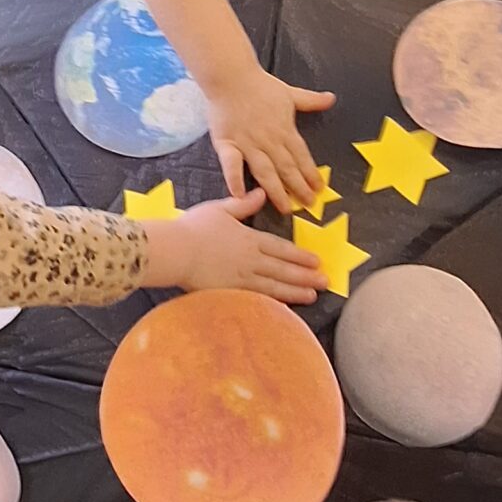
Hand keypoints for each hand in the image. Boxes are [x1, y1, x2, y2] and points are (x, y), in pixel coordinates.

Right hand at [139, 189, 320, 303]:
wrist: (176, 251)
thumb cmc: (194, 227)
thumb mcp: (220, 209)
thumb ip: (243, 204)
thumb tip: (262, 193)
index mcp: (249, 239)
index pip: (281, 248)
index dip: (300, 256)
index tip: (316, 261)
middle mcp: (251, 260)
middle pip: (284, 269)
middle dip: (306, 276)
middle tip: (325, 281)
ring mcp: (242, 279)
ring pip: (275, 286)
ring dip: (296, 291)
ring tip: (313, 295)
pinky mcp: (230, 293)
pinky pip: (257, 300)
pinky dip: (273, 304)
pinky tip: (284, 308)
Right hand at [204, 63, 335, 213]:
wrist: (230, 77)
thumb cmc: (259, 85)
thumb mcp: (290, 92)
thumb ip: (310, 100)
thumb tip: (331, 98)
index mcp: (284, 129)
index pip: (301, 155)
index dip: (311, 173)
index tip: (319, 188)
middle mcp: (268, 140)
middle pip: (286, 167)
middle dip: (298, 187)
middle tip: (308, 204)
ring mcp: (247, 143)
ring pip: (264, 171)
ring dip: (275, 190)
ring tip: (284, 207)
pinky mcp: (227, 144)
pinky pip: (231, 165)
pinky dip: (235, 180)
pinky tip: (239, 195)